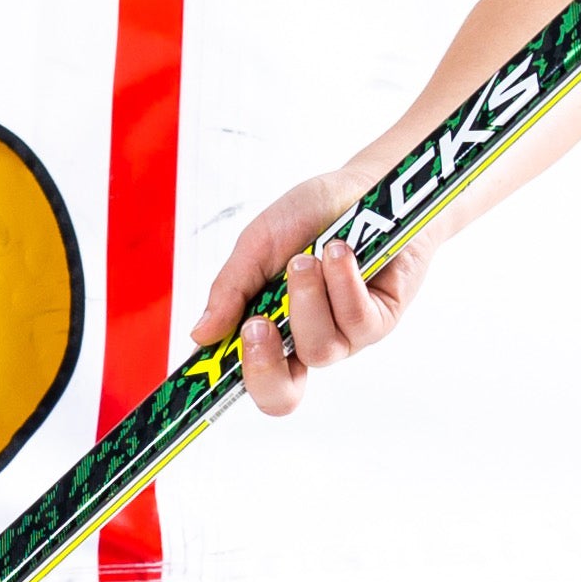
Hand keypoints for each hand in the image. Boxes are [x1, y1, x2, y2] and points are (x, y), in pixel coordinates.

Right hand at [182, 171, 424, 418]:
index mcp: (270, 329)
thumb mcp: (257, 245)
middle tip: (256, 324)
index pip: (246, 378)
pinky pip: (356, 321)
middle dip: (263, 365)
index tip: (204, 369)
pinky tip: (339, 252)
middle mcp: (305, 341)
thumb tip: (200, 335)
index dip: (224, 387)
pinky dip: (342, 283)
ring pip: (318, 349)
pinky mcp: (380, 321)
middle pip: (282, 395)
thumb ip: (230, 290)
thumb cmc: (313, 215)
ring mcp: (344, 336)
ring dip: (308, 299)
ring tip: (309, 256)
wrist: (370, 186)